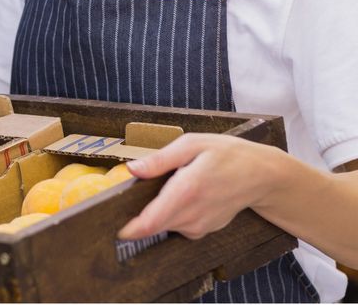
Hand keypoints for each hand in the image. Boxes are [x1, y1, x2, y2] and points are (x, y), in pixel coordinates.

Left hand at [117, 133, 278, 240]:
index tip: (112, 228)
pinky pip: (178, 226)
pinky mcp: (204, 229)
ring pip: (164, 226)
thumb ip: (160, 159)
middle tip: (127, 200)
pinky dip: (171, 214)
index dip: (129, 229)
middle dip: (136, 217)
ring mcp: (200, 225)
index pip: (151, 221)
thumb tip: (132, 169)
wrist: (262, 175)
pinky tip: (180, 196)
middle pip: (153, 226)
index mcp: (186, 190)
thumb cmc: (226, 154)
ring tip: (165, 188)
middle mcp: (193, 214)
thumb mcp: (192, 144)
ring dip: (156, 213)